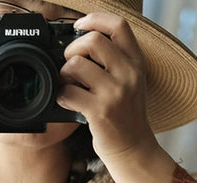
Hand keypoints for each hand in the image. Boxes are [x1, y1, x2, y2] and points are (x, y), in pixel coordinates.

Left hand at [57, 12, 158, 165]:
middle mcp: (128, 75)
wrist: (133, 149)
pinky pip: (68, 92)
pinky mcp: (100, 112)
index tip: (80, 25)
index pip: (119, 25)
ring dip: (64, 72)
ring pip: (76, 64)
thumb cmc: (127, 115)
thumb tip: (83, 39)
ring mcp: (114, 93)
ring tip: (69, 84)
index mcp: (135, 62)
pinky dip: (61, 95)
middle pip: (93, 40)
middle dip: (73, 48)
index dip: (95, 19)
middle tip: (71, 63)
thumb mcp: (131, 81)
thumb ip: (116, 60)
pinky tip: (67, 101)